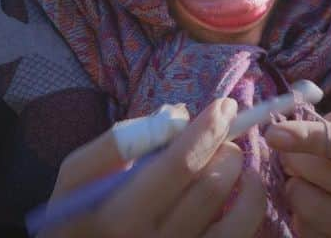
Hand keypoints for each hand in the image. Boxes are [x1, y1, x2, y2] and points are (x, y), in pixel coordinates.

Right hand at [43, 97, 266, 237]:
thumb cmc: (80, 214)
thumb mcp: (77, 177)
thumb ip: (118, 141)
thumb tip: (178, 115)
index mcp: (115, 215)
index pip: (178, 164)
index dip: (207, 129)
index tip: (222, 106)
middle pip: (210, 181)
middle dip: (224, 143)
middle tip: (222, 126)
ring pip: (230, 203)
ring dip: (236, 165)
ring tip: (225, 152)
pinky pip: (243, 229)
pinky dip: (253, 198)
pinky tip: (244, 182)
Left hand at [265, 98, 330, 237]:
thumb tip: (310, 127)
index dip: (305, 137)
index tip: (275, 132)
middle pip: (324, 176)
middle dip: (296, 161)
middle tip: (291, 154)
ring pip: (314, 210)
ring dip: (296, 189)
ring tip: (304, 180)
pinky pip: (317, 236)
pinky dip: (305, 218)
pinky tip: (318, 206)